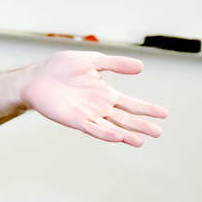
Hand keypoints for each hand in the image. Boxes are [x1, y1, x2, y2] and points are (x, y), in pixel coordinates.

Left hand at [20, 50, 168, 145]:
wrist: (37, 78)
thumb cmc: (61, 68)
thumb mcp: (92, 61)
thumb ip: (115, 64)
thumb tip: (140, 66)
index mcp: (106, 94)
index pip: (131, 103)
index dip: (147, 108)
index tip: (163, 113)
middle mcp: (100, 107)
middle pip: (126, 119)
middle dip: (142, 125)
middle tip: (159, 132)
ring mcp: (89, 115)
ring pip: (112, 127)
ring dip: (126, 134)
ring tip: (141, 141)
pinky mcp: (75, 119)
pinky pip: (93, 128)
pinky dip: (106, 133)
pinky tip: (118, 137)